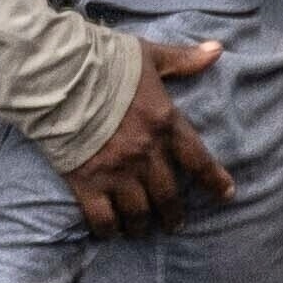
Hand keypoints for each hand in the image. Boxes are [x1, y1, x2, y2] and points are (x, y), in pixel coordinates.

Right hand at [61, 34, 233, 234]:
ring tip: (143, 231)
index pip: (198, 159)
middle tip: (176, 224)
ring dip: (143, 225)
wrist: (57, 75)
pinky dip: (110, 229)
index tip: (226, 194)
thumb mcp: (149, 56)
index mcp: (165, 122)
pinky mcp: (87, 183)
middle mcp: (146, 153)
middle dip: (174, 214)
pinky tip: (112, 232)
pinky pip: (103, 218)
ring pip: (139, 212)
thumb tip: (217, 50)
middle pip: (168, 195)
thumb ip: (183, 59)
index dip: (214, 180)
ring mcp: (117, 171)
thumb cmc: (103, 61)